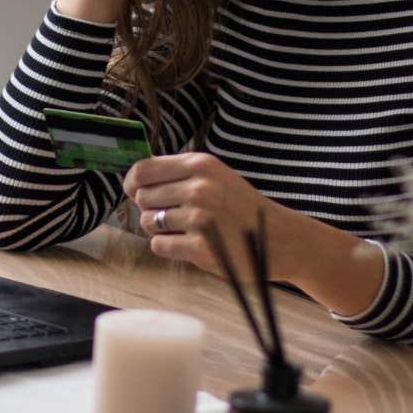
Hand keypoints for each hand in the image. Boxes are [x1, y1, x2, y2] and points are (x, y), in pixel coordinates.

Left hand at [122, 151, 281, 277]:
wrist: (280, 238)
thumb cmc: (241, 206)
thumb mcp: (214, 176)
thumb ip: (179, 173)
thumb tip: (134, 178)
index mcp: (201, 165)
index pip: (144, 169)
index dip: (132, 181)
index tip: (133, 189)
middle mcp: (199, 188)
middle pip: (142, 196)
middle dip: (150, 207)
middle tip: (171, 213)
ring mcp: (200, 218)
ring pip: (148, 222)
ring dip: (159, 227)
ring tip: (183, 227)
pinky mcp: (201, 248)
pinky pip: (160, 245)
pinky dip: (168, 246)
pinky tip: (189, 243)